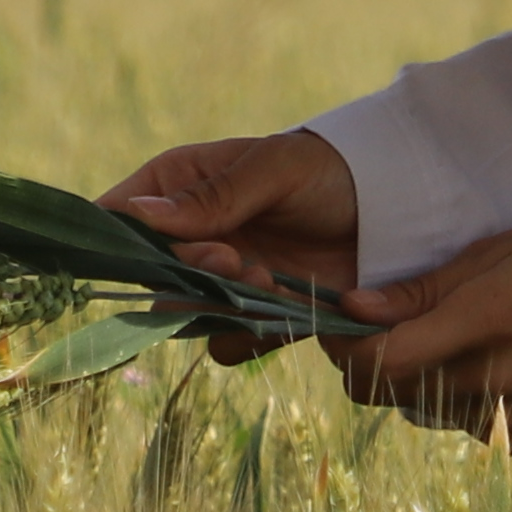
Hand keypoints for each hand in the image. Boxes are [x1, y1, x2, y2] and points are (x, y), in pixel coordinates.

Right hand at [107, 130, 358, 360]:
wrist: (394, 210)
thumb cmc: (328, 169)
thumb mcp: (274, 169)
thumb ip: (214, 197)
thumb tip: (140, 214)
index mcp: (178, 184)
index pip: (117, 216)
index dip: (127, 242)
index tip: (170, 247)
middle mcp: (190, 235)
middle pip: (150, 277)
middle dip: (188, 277)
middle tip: (233, 260)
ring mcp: (220, 277)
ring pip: (186, 316)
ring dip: (222, 308)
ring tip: (269, 280)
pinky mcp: (254, 314)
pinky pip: (230, 342)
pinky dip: (254, 333)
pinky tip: (289, 304)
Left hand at [330, 224, 511, 448]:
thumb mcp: (484, 258)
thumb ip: (416, 292)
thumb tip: (350, 307)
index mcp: (477, 324)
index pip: (378, 362)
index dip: (343, 346)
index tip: (338, 322)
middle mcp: (487, 380)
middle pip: (387, 391)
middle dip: (368, 360)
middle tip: (380, 326)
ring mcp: (504, 415)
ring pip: (418, 410)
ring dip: (412, 381)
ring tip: (442, 340)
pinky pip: (461, 427)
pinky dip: (455, 403)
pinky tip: (479, 369)